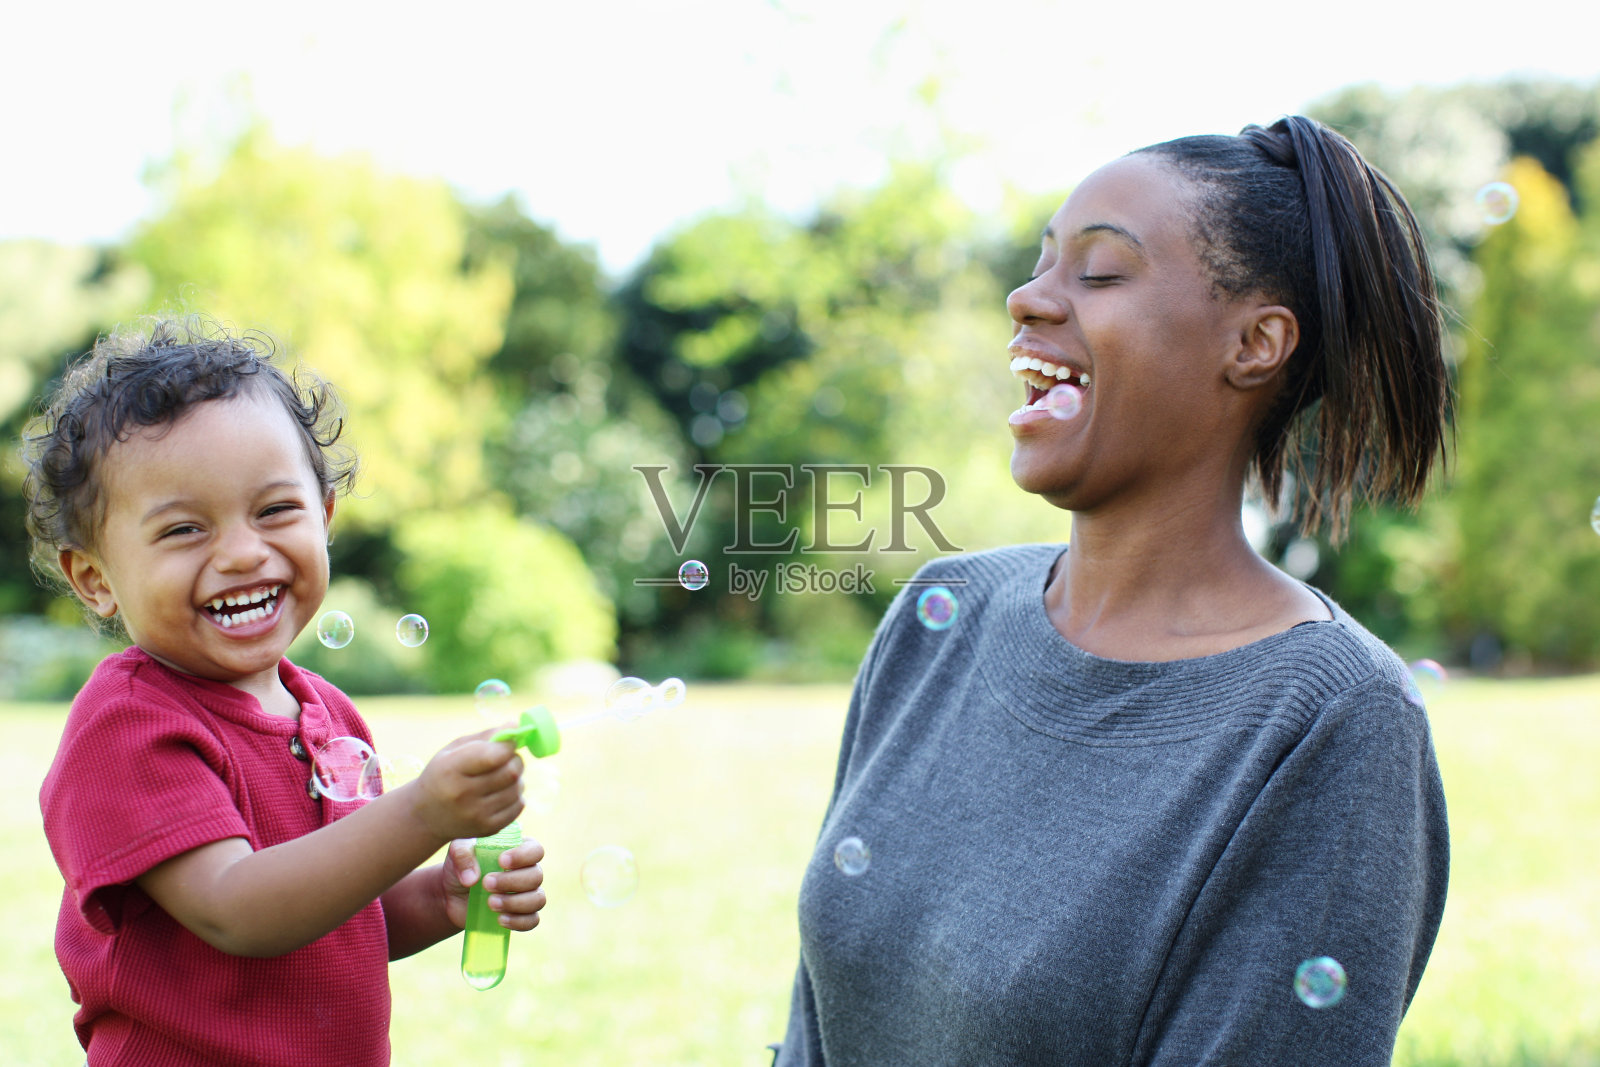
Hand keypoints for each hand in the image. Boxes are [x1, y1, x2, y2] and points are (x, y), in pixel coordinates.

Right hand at [408, 728, 525, 840]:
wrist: (427, 816)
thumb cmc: (443, 774)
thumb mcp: (454, 750)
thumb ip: (486, 736)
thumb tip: (515, 725)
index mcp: (450, 770)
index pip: (492, 756)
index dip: (508, 745)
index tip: (509, 741)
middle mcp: (462, 795)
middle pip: (510, 772)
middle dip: (515, 759)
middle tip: (507, 757)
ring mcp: (476, 815)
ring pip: (518, 788)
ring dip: (517, 777)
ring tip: (502, 775)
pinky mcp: (488, 829)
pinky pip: (518, 805)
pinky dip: (516, 795)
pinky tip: (501, 791)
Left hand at [443, 837, 547, 930]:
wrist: (453, 895)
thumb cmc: (461, 866)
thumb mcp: (457, 852)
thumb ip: (462, 854)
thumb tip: (472, 878)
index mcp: (519, 850)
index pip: (535, 850)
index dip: (523, 856)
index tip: (501, 862)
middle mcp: (528, 871)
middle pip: (536, 876)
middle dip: (511, 881)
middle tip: (486, 884)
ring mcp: (527, 895)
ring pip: (537, 899)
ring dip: (515, 902)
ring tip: (490, 903)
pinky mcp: (522, 915)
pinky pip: (532, 920)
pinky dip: (518, 921)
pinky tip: (500, 919)